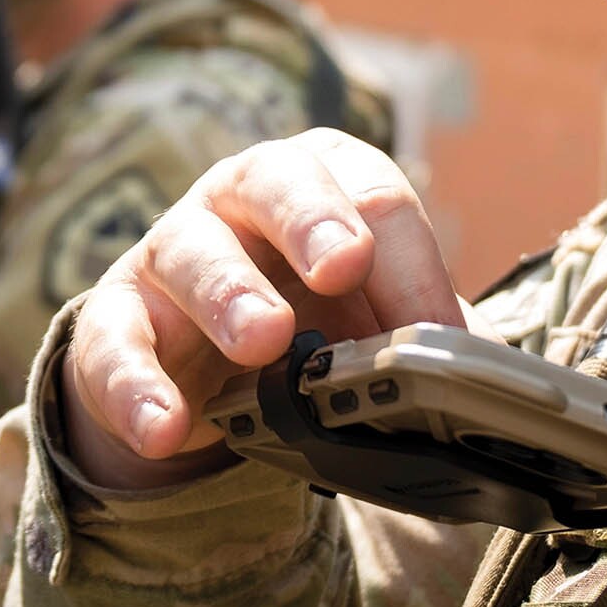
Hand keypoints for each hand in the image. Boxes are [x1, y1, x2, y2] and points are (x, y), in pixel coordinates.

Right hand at [60, 129, 464, 488]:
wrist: (200, 365)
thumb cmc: (309, 319)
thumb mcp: (367, 318)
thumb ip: (420, 333)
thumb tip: (492, 374)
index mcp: (323, 181)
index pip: (374, 196)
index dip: (409, 262)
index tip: (433, 328)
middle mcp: (241, 196)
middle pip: (276, 182)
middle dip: (313, 220)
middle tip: (343, 265)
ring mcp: (170, 250)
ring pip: (192, 253)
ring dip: (230, 294)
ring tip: (265, 340)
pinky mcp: (114, 318)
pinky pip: (113, 343)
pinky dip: (137, 387)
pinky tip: (166, 425)